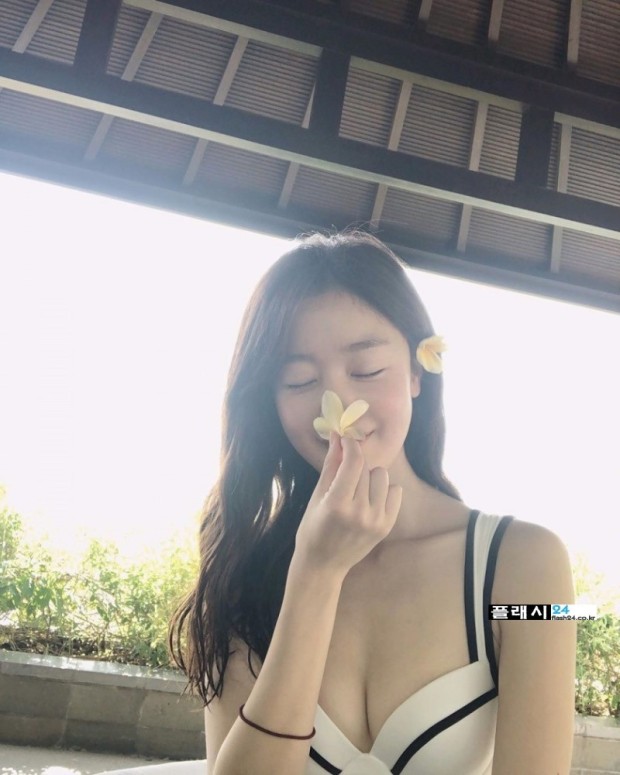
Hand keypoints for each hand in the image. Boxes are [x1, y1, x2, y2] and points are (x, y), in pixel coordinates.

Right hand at [293, 431, 402, 577]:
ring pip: (382, 477)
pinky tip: (371, 499)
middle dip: (354, 466)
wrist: (323, 565)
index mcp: (337, 504)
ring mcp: (376, 521)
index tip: (346, 439)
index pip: (354, 462)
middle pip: (365, 468)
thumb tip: (337, 435)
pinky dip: (384, 490)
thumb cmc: (313, 528)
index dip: (351, 445)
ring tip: (357, 491)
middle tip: (343, 478)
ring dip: (369, 477)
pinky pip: (396, 491)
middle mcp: (360, 512)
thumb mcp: (317, 495)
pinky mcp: (387, 526)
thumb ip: (330, 464)